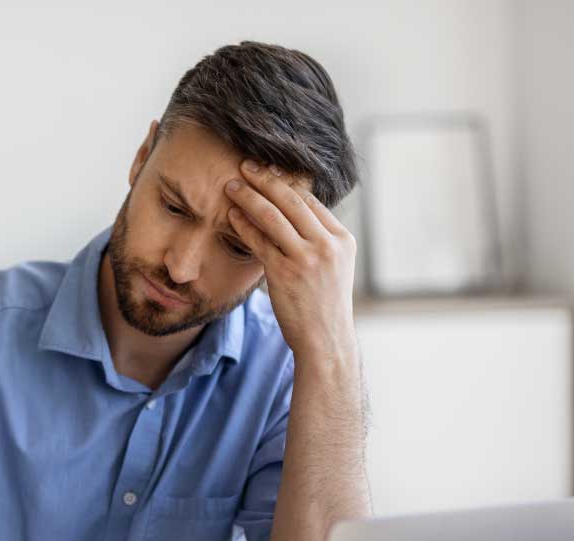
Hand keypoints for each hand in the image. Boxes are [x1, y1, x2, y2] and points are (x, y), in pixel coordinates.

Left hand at [224, 160, 358, 366]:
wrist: (325, 341)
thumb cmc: (324, 306)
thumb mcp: (334, 268)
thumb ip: (317, 241)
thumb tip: (294, 217)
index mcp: (342, 239)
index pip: (311, 201)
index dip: (286, 183)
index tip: (267, 171)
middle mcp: (327, 244)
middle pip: (291, 200)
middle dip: (265, 180)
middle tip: (245, 166)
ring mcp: (307, 258)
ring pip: (273, 216)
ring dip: (249, 197)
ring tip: (231, 185)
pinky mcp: (285, 272)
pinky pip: (259, 241)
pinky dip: (242, 225)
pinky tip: (230, 215)